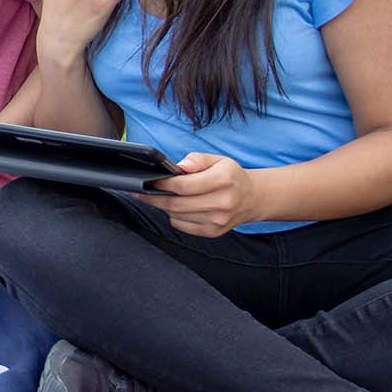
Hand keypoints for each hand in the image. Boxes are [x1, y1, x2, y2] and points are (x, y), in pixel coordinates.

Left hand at [136, 153, 263, 236]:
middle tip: (140, 192)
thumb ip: (197, 159)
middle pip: (176, 203)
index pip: (183, 186)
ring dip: (163, 207)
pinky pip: (182, 225)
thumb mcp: (218, 160)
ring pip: (176, 215)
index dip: (162, 184)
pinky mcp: (212, 232)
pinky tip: (176, 207)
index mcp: (223, 181)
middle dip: (154, 197)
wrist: (251, 198)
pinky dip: (174, 216)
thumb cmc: (230, 176)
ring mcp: (217, 220)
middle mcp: (222, 203)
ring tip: (158, 197)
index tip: (149, 181)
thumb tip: (179, 166)